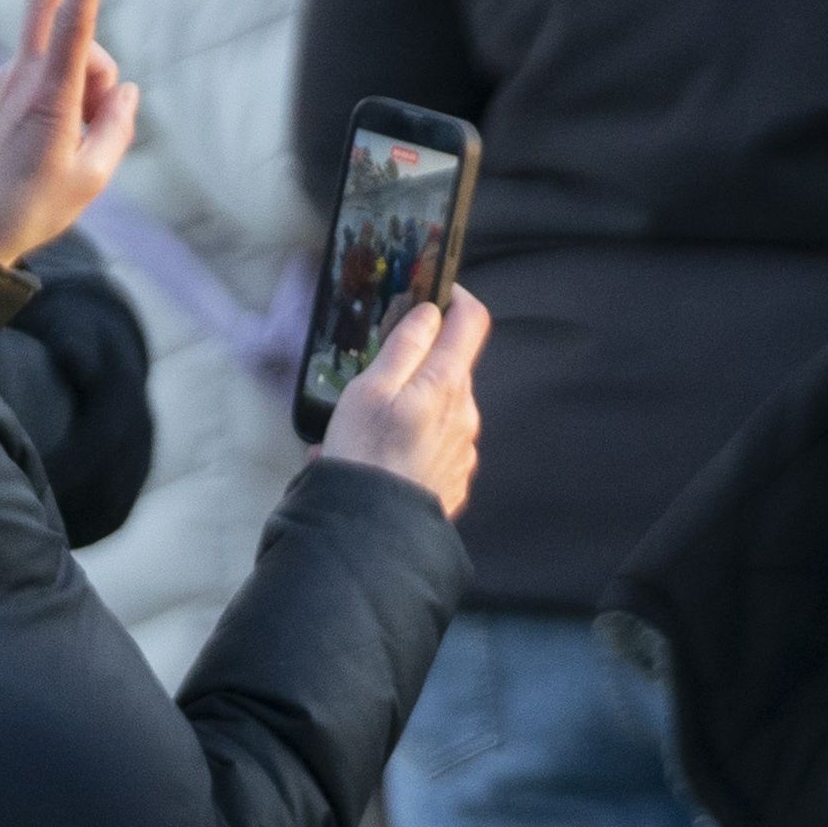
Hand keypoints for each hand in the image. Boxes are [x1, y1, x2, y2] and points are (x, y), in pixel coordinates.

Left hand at [0, 0, 140, 269]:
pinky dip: (68, 90)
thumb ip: (118, 123)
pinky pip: (48, 72)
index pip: (73, 22)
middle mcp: (22, 77)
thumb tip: (124, 88)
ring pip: (65, 53)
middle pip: (49, 3)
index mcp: (49, 96)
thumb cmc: (33, 208)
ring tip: (81, 138)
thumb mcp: (94, 175)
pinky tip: (60, 132)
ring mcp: (6, 81)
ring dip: (88, 79)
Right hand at [320, 289, 487, 519]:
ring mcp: (463, 448)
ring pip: (437, 412)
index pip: (472, 322)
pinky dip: (404, 446)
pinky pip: (430, 449)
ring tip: (354, 434)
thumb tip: (430, 312)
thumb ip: (405, 347)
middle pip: (449, 370)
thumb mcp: (371, 390)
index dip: (457, 300)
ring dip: (402, 412)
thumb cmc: (365, 455)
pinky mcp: (453, 478)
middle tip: (368, 383)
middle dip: (413, 368)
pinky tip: (369, 461)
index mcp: (449, 383)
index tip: (435, 294)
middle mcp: (467, 413)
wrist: (374, 532)